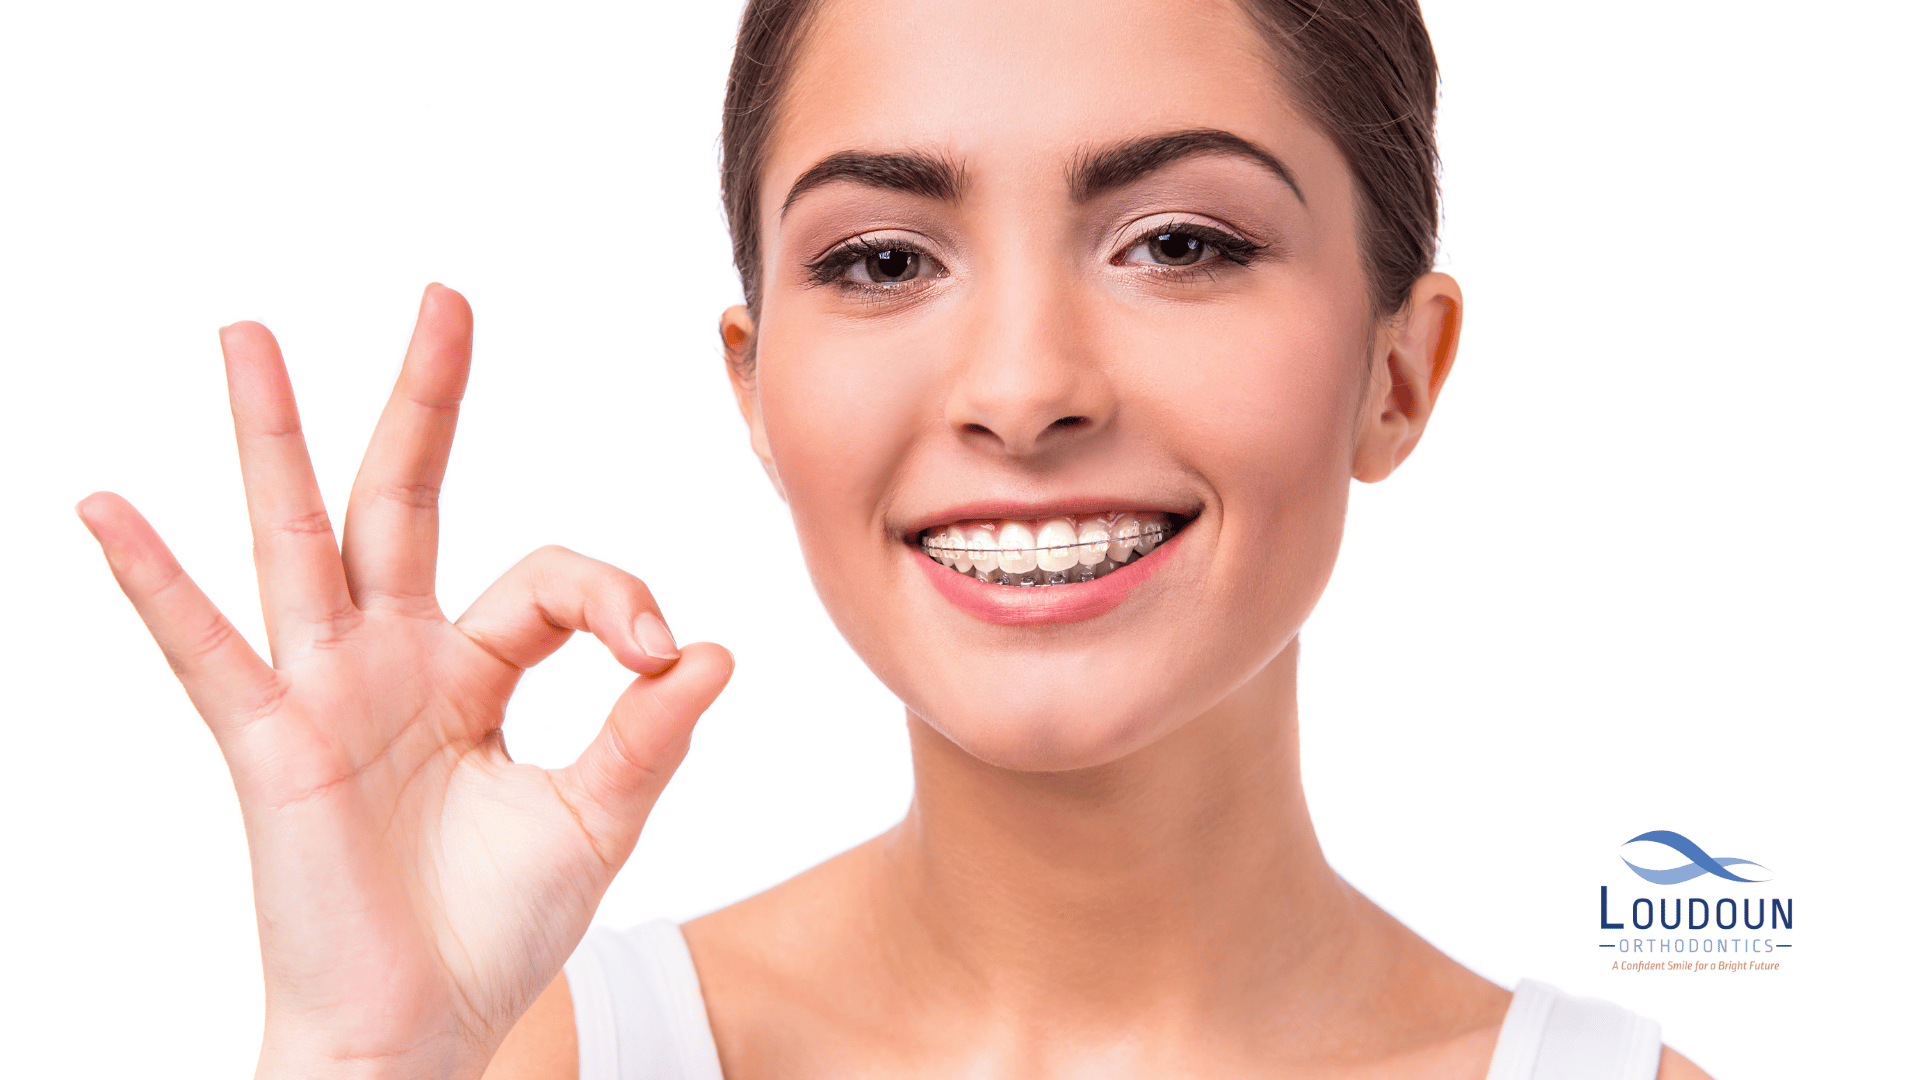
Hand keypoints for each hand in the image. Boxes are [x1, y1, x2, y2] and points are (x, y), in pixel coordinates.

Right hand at [78, 285, 731, 1078]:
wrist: (420, 1029)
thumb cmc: (494, 930)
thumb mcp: (593, 820)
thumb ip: (648, 734)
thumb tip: (717, 650)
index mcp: (473, 670)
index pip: (548, 578)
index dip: (615, 596)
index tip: (665, 651)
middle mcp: (393, 660)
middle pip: (408, 501)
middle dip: (427, 400)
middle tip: (446, 297)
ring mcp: (325, 692)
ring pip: (301, 537)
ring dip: (276, 435)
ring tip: (248, 333)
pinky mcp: (272, 744)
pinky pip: (205, 651)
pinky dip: (154, 582)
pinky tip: (107, 507)